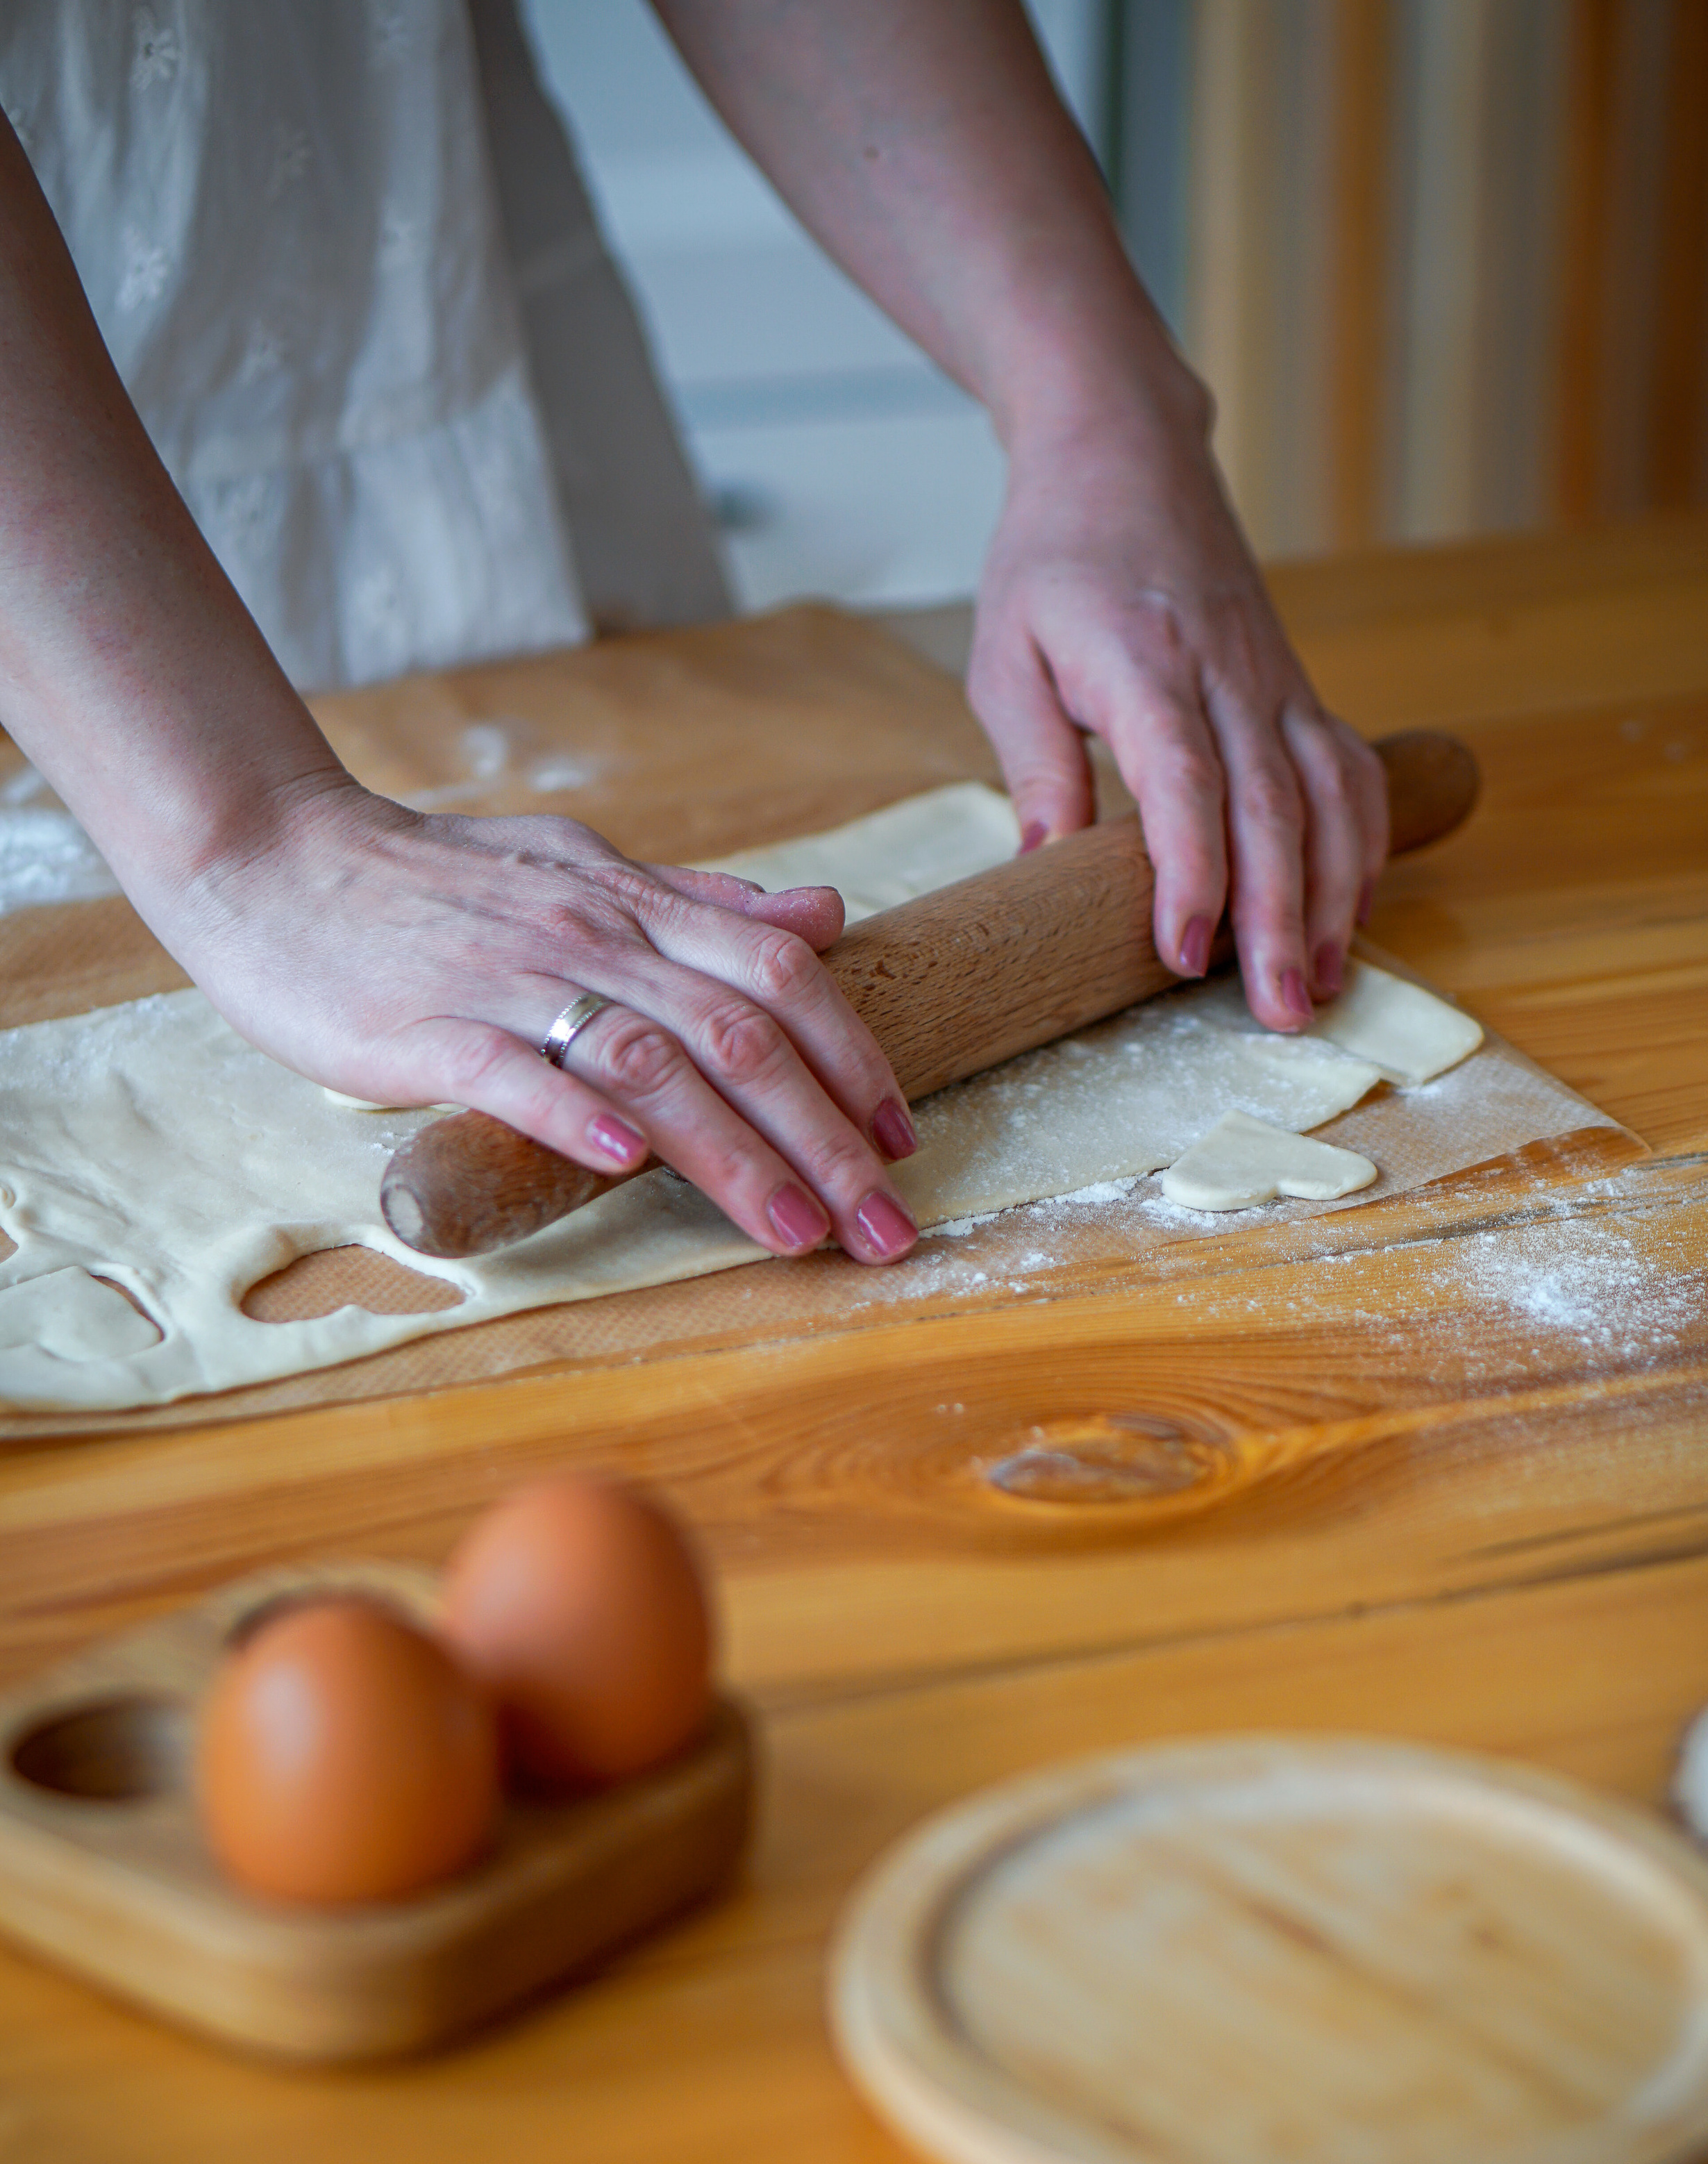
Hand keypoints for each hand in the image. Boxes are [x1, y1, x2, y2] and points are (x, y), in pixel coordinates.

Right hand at [163, 777, 922, 1264]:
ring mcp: (510, 979)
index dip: (852, 1056)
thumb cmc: (433, 881)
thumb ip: (702, 904)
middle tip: (884, 1227)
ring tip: (797, 1231)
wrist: (273, 857)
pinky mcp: (425, 1026)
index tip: (903, 1140)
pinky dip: (575, 1115)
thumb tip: (824, 917)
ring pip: (649, 1062)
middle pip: (738, 1033)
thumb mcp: (584, 868)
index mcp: (634, 904)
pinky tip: (625, 1164)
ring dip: (734, 1153)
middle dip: (826, 1137)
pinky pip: (512, 1070)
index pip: (779, 971)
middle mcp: (591, 935)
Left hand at [967, 367, 1388, 1032]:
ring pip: (1328, 797)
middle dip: (1281, 920)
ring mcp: (1274, 680)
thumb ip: (1033, 760)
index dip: (1189, 873)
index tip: (1181, 955)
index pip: (1182, 781)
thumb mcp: (1006, 655)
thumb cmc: (1054, 557)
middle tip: (1279, 1012)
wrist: (1125, 451)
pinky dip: (1362, 845)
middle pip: (1272, 809)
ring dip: (1335, 898)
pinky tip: (1352, 912)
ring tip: (1323, 985)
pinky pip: (1349, 771)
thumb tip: (1041, 865)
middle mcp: (1227, 673)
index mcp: (1146, 663)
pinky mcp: (1296, 687)